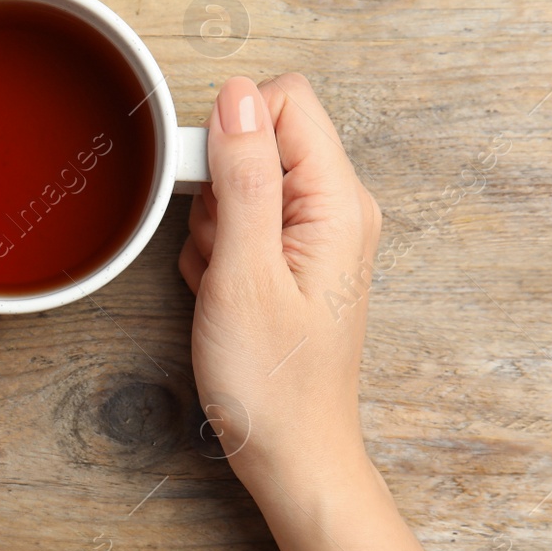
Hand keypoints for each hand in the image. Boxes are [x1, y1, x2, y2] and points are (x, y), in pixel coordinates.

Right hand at [180, 74, 380, 495]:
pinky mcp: (292, 258)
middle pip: (258, 139)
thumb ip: (244, 178)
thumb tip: (236, 96)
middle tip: (223, 253)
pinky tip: (224, 296)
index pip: (284, 100)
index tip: (213, 191)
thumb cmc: (274, 383)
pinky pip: (238, 223)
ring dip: (212, 227)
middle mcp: (336, 208)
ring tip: (224, 283)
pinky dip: (217, 254)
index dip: (232, 131)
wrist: (291, 454)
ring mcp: (315, 234)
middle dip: (217, 187)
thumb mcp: (245, 274)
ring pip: (239, 183)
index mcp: (338, 201)